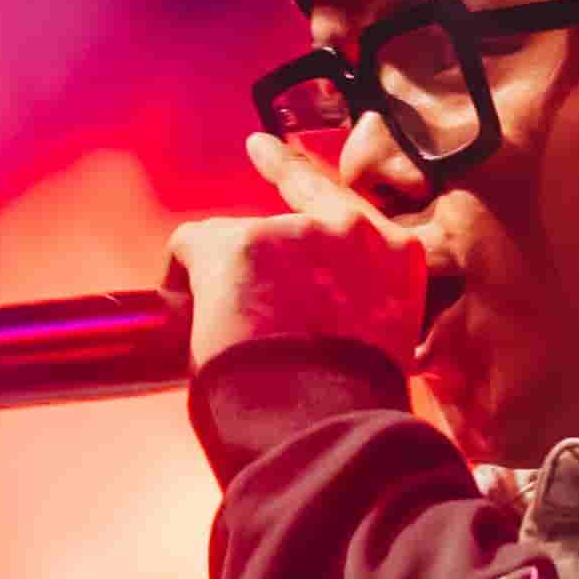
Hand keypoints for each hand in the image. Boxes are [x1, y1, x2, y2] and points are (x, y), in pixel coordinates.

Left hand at [168, 127, 448, 379]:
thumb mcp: (382, 342)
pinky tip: (190, 317)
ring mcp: (295, 232)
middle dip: (260, 260)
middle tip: (241, 297)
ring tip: (233, 341)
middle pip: (284, 226)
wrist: (325, 429)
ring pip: (239, 241)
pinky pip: (191, 245)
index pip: (341, 200)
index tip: (263, 148)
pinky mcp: (241, 245)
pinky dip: (182, 276)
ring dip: (230, 281)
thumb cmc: (350, 407)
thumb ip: (358, 307)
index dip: (294, 176)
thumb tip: (311, 316)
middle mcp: (351, 230)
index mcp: (397, 255)